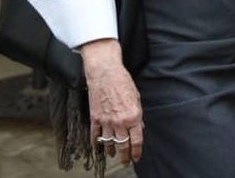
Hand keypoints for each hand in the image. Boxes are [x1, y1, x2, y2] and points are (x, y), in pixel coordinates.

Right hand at [81, 39, 143, 163]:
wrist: (105, 72)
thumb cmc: (123, 82)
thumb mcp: (137, 98)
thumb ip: (138, 115)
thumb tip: (139, 128)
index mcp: (133, 116)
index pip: (136, 141)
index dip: (137, 152)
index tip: (136, 157)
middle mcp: (120, 121)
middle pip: (123, 145)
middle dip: (125, 156)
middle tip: (126, 161)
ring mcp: (106, 121)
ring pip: (109, 143)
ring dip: (112, 151)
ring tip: (114, 154)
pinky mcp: (95, 118)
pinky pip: (95, 136)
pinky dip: (96, 143)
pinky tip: (99, 147)